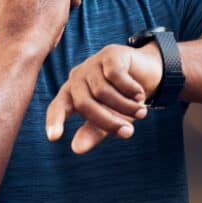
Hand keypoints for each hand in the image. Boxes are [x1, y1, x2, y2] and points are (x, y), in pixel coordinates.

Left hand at [45, 43, 162, 152]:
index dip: (54, 121)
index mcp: (72, 94)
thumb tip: (76, 149)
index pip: (57, 107)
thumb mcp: (109, 119)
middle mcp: (77, 77)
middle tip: (129, 132)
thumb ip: (93, 132)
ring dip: (125, 106)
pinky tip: (140, 94)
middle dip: (108, 121)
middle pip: (85, 104)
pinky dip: (130, 89)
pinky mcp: (109, 54)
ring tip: (140, 112)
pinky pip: (115, 76)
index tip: (53, 137)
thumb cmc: (123, 100)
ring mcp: (92, 64)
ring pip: (102, 91)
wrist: (147, 75)